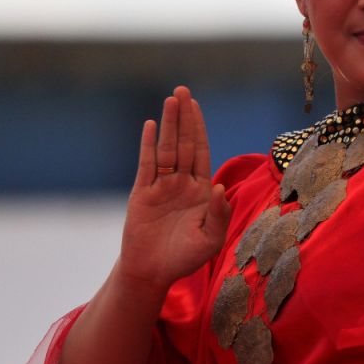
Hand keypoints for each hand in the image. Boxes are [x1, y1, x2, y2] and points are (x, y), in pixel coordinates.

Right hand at [119, 86, 230, 292]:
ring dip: (169, 124)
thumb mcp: (210, 239)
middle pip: (185, 143)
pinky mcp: (142, 194)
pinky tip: (151, 126)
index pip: (202, 152)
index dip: (200, 129)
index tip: (197, 106)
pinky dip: (149, 145)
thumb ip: (218, 214)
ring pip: (167, 149)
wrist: (153, 272)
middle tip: (183, 90)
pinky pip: (147, 165)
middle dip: (185, 117)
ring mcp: (161, 186)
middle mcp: (182, 183)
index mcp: (201, 190)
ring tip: (171, 99)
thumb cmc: (184, 258)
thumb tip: (220, 187)